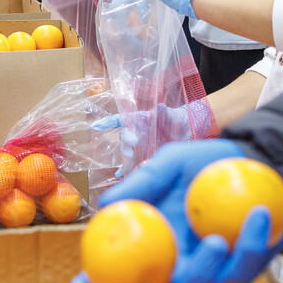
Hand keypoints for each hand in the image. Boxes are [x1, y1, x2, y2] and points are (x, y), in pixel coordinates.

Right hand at [65, 140, 282, 282]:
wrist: (247, 164)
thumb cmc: (197, 166)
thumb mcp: (169, 163)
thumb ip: (143, 181)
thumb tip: (106, 202)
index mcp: (137, 249)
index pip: (103, 277)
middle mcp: (164, 272)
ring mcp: (199, 278)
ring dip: (201, 274)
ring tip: (214, 240)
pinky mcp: (236, 274)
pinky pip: (238, 273)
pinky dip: (248, 245)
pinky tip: (256, 214)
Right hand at [93, 101, 218, 175]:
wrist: (184, 130)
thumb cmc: (174, 118)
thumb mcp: (169, 113)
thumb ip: (163, 112)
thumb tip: (160, 107)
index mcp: (138, 121)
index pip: (120, 120)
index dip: (108, 122)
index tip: (97, 126)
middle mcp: (135, 134)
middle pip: (125, 139)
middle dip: (127, 142)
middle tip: (133, 143)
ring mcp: (139, 148)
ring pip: (127, 154)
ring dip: (126, 157)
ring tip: (129, 159)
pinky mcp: (144, 159)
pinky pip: (132, 166)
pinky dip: (126, 171)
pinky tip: (121, 176)